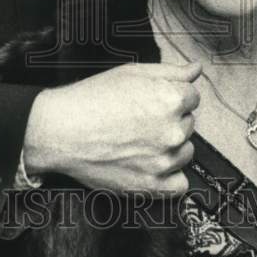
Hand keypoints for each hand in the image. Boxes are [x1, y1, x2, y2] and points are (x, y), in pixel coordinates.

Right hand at [23, 62, 201, 194]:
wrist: (60, 130)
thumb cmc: (92, 98)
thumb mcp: (131, 73)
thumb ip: (171, 72)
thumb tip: (196, 69)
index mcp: (170, 99)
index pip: (192, 98)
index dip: (171, 97)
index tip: (152, 102)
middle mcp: (172, 130)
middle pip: (188, 124)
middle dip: (170, 121)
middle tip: (140, 120)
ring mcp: (164, 160)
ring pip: (186, 152)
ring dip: (171, 148)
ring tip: (140, 141)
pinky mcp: (154, 186)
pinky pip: (180, 184)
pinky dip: (169, 177)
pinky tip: (149, 165)